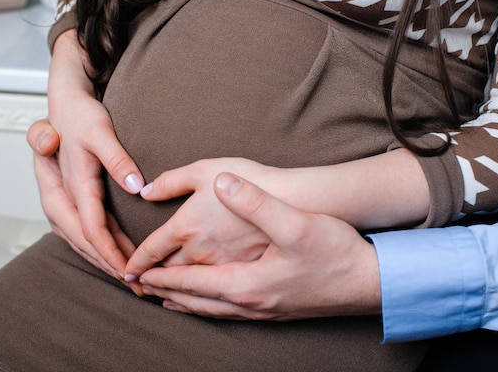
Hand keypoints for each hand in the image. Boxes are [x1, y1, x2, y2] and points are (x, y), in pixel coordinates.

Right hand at [27, 29, 144, 274]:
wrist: (63, 106)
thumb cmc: (80, 117)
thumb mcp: (100, 131)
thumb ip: (116, 158)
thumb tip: (135, 185)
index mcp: (65, 187)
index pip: (90, 230)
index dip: (112, 253)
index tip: (133, 269)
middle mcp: (58, 201)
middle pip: (86, 244)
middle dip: (113, 267)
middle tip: (142, 286)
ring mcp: (62, 205)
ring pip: (84, 243)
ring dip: (108, 263)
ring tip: (136, 281)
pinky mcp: (70, 205)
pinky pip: (86, 234)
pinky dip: (103, 250)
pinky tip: (124, 259)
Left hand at [138, 173, 381, 319]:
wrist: (368, 282)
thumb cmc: (332, 252)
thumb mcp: (294, 222)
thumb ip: (254, 201)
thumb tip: (222, 183)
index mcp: (240, 279)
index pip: (184, 278)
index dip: (154, 271)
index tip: (129, 269)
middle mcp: (245, 300)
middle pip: (189, 298)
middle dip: (160, 290)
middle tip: (135, 285)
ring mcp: (259, 310)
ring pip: (207, 310)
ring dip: (180, 301)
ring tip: (162, 297)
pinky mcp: (273, 311)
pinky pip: (226, 314)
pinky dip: (206, 309)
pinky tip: (209, 305)